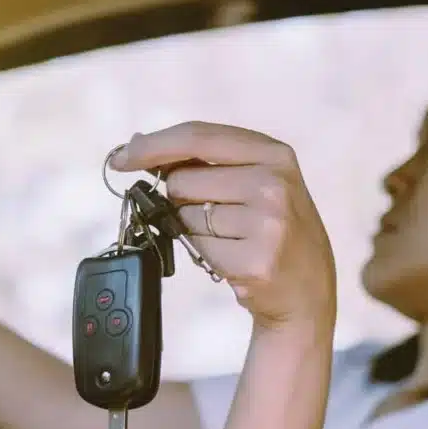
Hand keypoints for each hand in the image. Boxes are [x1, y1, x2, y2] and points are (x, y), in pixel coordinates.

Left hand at [111, 122, 335, 330]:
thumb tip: (135, 147)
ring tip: (233, 239)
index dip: (153, 146)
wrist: (306, 292)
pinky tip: (235, 259)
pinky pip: (196, 248)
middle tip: (215, 215)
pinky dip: (204, 254)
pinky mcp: (255, 260)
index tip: (121, 158)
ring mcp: (267, 223)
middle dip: (180, 199)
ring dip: (194, 230)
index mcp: (275, 154)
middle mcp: (274, 183)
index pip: (198, 136)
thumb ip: (208, 162)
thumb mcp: (257, 182)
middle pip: (182, 180)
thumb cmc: (271, 230)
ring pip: (185, 216)